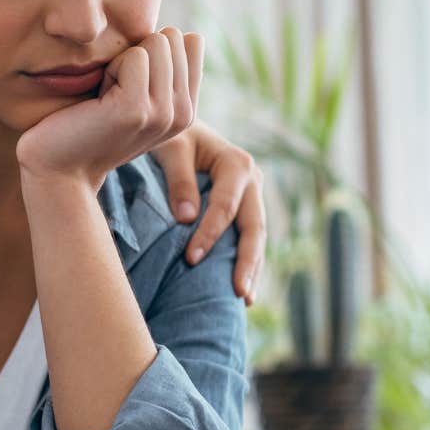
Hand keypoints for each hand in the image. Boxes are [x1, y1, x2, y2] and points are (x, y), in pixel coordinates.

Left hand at [16, 29, 200, 187]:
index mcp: (187, 109)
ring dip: (121, 62)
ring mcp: (163, 113)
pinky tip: (98, 102)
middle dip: (135, 55)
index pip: (191, 41)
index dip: (152, 50)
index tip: (130, 83)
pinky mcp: (137, 110)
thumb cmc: (88, 124)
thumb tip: (181, 33)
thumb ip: (163, 70)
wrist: (60, 170)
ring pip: (155, 43)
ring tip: (106, 98)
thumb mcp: (136, 96)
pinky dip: (109, 70)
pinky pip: (134, 55)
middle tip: (113, 93)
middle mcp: (183, 114)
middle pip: (171, 38)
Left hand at [147, 121, 267, 302]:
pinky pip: (249, 239)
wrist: (181, 130)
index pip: (225, 207)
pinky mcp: (246, 209)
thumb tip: (186, 220)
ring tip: (245, 300)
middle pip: (254, 227)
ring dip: (253, 269)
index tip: (191, 259)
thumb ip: (179, 180)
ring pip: (257, 237)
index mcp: (237, 164)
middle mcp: (253, 180)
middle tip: (239, 293)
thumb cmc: (172, 138)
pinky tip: (243, 289)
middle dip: (247, 262)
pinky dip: (247, 262)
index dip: (210, 235)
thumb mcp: (171, 149)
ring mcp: (253, 196)